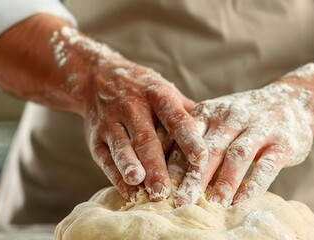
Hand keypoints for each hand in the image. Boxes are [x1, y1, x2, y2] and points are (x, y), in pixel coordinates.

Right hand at [52, 27, 208, 201]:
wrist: (97, 77)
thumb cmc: (144, 90)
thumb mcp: (167, 92)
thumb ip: (189, 114)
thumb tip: (218, 138)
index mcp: (158, 95)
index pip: (176, 118)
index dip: (189, 138)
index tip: (201, 158)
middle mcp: (133, 107)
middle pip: (146, 138)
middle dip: (156, 165)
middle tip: (166, 189)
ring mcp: (111, 122)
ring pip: (122, 147)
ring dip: (130, 167)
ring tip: (139, 185)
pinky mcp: (95, 138)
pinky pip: (105, 159)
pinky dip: (115, 177)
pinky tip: (128, 192)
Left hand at [173, 82, 313, 206]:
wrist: (292, 100)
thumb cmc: (243, 119)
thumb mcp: (216, 119)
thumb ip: (193, 140)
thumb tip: (160, 170)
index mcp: (210, 111)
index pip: (187, 140)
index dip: (173, 165)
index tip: (161, 188)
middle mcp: (233, 116)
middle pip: (210, 149)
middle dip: (195, 177)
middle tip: (182, 201)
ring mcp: (259, 128)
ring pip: (238, 156)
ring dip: (224, 181)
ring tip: (213, 204)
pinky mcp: (283, 143)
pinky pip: (266, 166)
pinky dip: (253, 184)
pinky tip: (242, 201)